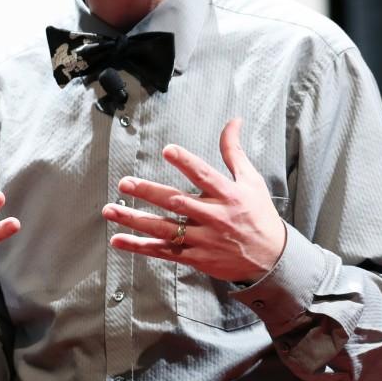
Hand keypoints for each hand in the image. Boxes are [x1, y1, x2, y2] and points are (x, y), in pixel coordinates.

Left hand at [101, 118, 285, 282]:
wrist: (271, 259)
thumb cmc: (258, 215)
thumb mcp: (251, 180)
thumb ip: (233, 151)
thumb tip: (233, 121)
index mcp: (228, 195)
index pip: (205, 176)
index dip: (187, 162)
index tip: (168, 150)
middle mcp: (214, 217)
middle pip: (177, 203)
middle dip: (149, 192)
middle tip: (125, 183)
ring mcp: (203, 240)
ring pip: (164, 229)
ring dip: (135, 220)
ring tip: (110, 210)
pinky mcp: (196, 258)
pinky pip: (164, 251)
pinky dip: (140, 247)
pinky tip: (118, 240)